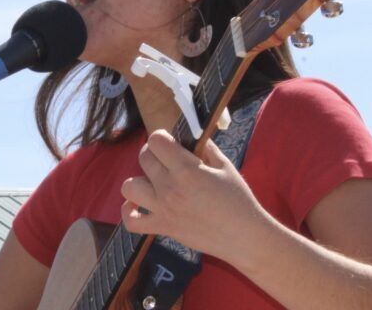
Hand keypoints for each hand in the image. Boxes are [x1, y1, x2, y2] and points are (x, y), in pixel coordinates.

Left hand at [119, 129, 273, 262]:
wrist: (243, 236)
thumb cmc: (238, 200)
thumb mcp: (225, 166)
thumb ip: (205, 148)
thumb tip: (191, 134)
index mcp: (186, 170)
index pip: (157, 141)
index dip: (162, 137)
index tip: (170, 142)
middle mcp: (169, 188)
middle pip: (143, 158)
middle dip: (153, 153)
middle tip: (166, 160)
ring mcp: (162, 209)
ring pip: (129, 186)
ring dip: (139, 180)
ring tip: (153, 182)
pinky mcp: (161, 227)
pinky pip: (131, 221)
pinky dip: (129, 212)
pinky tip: (136, 204)